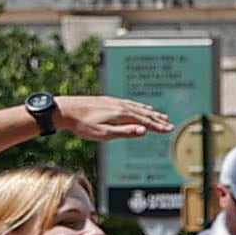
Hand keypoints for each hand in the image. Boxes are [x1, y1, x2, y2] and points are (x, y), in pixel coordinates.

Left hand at [51, 95, 173, 143]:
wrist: (65, 110)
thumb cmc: (83, 125)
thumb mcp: (104, 133)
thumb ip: (125, 132)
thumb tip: (144, 131)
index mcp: (122, 115)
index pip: (145, 122)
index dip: (158, 127)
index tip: (169, 129)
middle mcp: (121, 106)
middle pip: (144, 114)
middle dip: (157, 120)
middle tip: (169, 124)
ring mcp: (115, 102)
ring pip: (138, 108)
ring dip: (151, 112)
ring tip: (161, 116)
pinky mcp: (109, 101)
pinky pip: (130, 103)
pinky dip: (140, 106)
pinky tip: (141, 107)